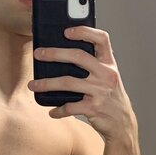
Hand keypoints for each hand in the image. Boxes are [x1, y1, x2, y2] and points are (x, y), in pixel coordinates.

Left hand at [29, 27, 136, 142]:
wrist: (122, 124)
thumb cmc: (110, 98)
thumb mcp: (107, 78)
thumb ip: (93, 66)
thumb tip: (63, 57)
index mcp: (109, 63)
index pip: (102, 39)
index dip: (84, 31)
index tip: (66, 31)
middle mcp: (106, 74)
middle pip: (78, 56)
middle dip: (55, 54)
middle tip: (38, 54)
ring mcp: (100, 91)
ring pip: (68, 82)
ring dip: (47, 83)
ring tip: (33, 85)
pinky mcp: (94, 108)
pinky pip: (70, 107)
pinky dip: (58, 110)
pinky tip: (52, 111)